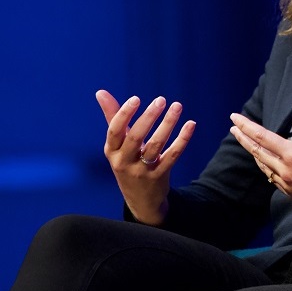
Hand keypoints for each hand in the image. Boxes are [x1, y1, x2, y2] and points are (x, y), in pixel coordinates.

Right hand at [97, 90, 195, 225]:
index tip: (136, 98)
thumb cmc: (127, 162)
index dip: (124, 114)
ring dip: (168, 124)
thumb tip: (100, 92)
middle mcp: (123, 162)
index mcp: (111, 151)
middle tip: (161, 100)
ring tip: (177, 106)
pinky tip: (191, 124)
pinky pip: (172, 156)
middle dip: (148, 117)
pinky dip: (182, 139)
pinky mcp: (159, 176)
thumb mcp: (117, 144)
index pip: (114, 131)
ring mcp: (141, 171)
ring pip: (156, 146)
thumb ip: (112, 118)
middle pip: (136, 138)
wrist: (140, 199)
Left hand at [230, 97, 291, 217]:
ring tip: (246, 141)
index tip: (234, 117)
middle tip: (233, 126)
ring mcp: (286, 184)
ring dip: (253, 152)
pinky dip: (264, 166)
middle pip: (257, 151)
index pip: (262, 137)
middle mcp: (285, 171)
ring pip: (263, 166)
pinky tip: (266, 163)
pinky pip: (271, 177)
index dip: (247, 126)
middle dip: (243, 137)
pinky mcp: (291, 194)